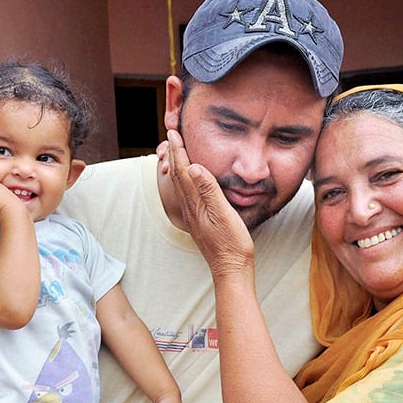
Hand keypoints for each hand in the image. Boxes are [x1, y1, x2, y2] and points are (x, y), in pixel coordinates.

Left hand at [165, 130, 254, 277]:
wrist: (231, 269)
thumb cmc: (232, 244)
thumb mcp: (224, 214)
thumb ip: (209, 190)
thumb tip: (193, 167)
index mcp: (195, 203)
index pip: (183, 171)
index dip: (179, 150)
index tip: (174, 132)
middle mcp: (190, 208)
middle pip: (178, 175)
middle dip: (174, 154)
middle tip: (171, 135)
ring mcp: (193, 215)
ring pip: (180, 185)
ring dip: (178, 166)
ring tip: (176, 152)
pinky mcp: (199, 221)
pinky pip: (187, 194)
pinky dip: (184, 180)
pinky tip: (189, 181)